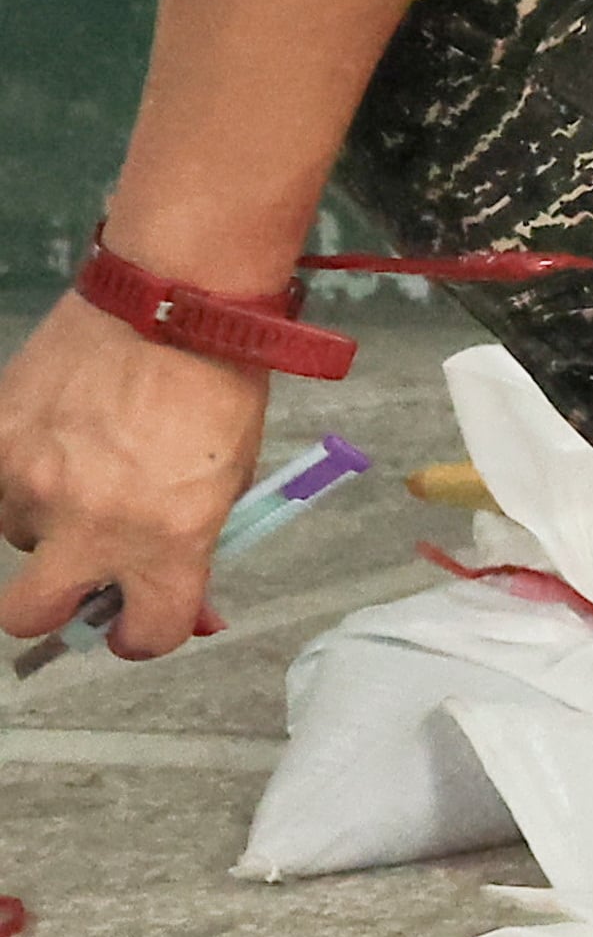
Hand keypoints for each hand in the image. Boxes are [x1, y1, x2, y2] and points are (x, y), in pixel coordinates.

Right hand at [0, 292, 273, 659]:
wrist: (173, 301)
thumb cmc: (219, 388)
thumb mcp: (227, 480)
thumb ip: (191, 543)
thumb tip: (179, 596)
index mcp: (166, 543)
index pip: (143, 634)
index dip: (143, 634)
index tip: (139, 621)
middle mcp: (89, 527)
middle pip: (30, 615)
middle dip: (52, 608)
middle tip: (75, 578)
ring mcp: (31, 484)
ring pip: (14, 536)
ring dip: (43, 520)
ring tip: (81, 466)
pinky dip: (16, 476)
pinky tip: (50, 444)